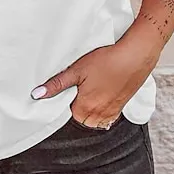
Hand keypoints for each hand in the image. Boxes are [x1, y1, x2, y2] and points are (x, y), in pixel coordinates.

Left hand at [30, 31, 161, 126]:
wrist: (136, 56)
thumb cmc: (107, 61)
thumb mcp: (77, 70)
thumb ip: (57, 84)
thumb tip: (37, 95)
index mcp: (84, 110)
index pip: (66, 113)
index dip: (66, 99)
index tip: (69, 88)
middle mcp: (97, 117)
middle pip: (79, 116)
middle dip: (78, 103)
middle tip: (82, 83)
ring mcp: (111, 114)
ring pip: (93, 116)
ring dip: (90, 105)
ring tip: (94, 84)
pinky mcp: (121, 108)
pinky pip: (105, 114)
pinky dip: (102, 104)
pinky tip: (103, 87)